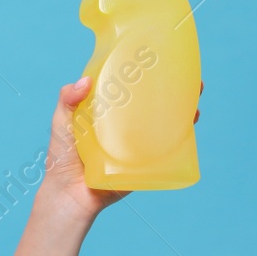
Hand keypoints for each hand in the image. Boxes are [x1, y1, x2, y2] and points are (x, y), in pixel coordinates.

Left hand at [39, 76, 203, 223]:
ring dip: (183, 112)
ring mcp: (137, 143)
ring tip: (195, 100)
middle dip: (175, 91)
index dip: (148, 75)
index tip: (164, 60)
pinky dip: (181, 138)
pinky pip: (165, 150)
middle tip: (191, 80)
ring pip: (165, 124)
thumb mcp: (61, 121)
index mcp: (107, 111)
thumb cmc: (61, 156)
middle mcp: (125, 125)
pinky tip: (190, 126)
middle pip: (154, 104)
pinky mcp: (144, 163)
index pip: (132, 88)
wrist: (69, 195)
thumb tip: (86, 82)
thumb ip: (67, 100)